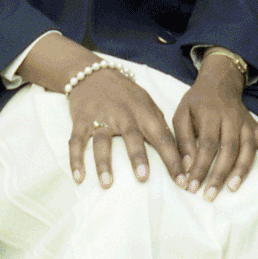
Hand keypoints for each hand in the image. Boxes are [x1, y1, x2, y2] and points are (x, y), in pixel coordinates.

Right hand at [67, 68, 184, 189]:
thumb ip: (159, 125)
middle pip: (131, 136)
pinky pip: (76, 142)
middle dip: (138, 157)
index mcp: (143, 112)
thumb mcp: (146, 103)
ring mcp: (100, 118)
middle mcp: (122, 114)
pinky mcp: (81, 121)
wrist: (93, 74)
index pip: (161, 136)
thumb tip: (177, 152)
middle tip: (144, 178)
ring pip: (102, 141)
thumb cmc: (126, 95)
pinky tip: (79, 178)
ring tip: (107, 184)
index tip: (181, 180)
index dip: (172, 158)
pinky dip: (76, 160)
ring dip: (104, 162)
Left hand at [171, 52, 257, 199]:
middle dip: (219, 174)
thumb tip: (186, 166)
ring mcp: (245, 123)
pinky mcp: (255, 126)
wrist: (219, 82)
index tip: (192, 187)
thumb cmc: (196, 102)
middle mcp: (231, 119)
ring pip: (247, 148)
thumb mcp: (181, 114)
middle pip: (228, 149)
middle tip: (209, 195)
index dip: (200, 167)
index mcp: (210, 115)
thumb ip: (183, 140)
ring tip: (232, 188)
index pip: (207, 145)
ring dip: (242, 169)